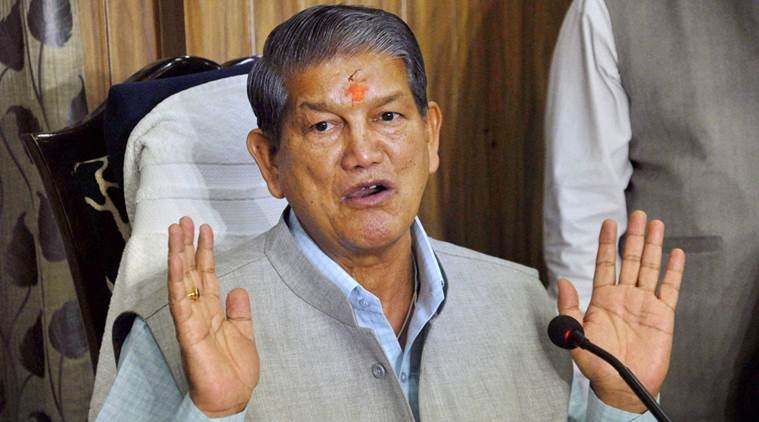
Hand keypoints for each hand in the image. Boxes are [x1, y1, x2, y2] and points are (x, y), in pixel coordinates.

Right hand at [167, 217, 258, 416]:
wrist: (231, 398)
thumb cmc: (234, 372)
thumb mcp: (244, 334)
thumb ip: (239, 311)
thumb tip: (238, 289)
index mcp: (212, 312)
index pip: (207, 275)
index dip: (205, 252)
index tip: (204, 229)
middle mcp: (199, 312)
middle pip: (191, 272)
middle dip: (187, 245)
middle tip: (184, 220)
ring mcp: (191, 320)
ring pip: (182, 281)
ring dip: (178, 255)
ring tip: (176, 231)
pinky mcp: (187, 332)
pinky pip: (180, 302)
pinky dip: (177, 280)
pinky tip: (176, 261)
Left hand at [557, 210, 684, 412]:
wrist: (621, 386)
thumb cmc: (596, 364)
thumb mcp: (575, 335)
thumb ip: (568, 308)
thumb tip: (562, 281)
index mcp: (602, 299)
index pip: (605, 263)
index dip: (607, 242)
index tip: (608, 221)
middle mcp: (624, 296)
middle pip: (630, 259)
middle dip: (634, 237)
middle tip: (639, 214)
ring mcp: (644, 304)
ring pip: (649, 268)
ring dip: (653, 246)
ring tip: (656, 223)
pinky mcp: (662, 315)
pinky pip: (669, 289)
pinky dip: (673, 271)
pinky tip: (675, 254)